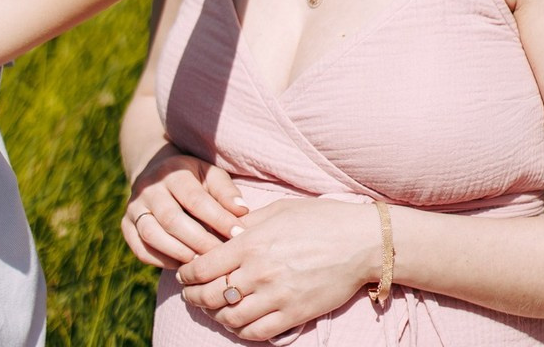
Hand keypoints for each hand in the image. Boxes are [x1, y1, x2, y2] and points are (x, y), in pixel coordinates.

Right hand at [122, 149, 248, 269]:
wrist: (155, 171)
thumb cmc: (193, 177)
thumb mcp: (210, 175)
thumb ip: (225, 191)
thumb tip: (241, 211)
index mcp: (173, 172)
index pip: (195, 199)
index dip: (217, 218)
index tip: (237, 234)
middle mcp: (149, 188)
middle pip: (172, 219)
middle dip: (199, 241)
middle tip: (220, 256)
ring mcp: (134, 207)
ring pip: (152, 235)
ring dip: (179, 253)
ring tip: (201, 265)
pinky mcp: (126, 225)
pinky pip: (141, 249)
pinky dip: (161, 260)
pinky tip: (181, 266)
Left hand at [176, 198, 377, 340]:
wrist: (359, 242)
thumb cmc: (320, 219)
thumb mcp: (280, 209)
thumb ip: (249, 222)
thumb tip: (226, 230)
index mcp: (252, 243)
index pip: (204, 266)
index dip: (188, 274)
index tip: (184, 274)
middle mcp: (259, 272)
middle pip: (212, 295)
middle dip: (194, 297)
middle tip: (191, 294)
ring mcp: (276, 297)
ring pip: (230, 318)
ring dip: (215, 316)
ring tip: (213, 309)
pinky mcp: (293, 315)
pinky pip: (256, 333)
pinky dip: (240, 331)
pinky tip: (238, 323)